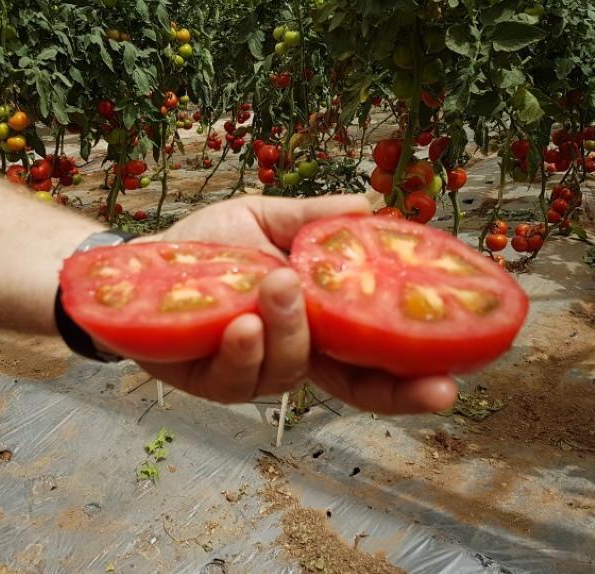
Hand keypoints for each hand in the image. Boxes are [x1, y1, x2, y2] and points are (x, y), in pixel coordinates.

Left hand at [134, 195, 457, 414]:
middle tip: (436, 385)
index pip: (372, 355)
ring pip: (290, 373)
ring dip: (293, 331)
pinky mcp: (202, 376)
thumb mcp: (267, 220)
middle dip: (396, 390)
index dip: (413, 372)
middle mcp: (289, 353)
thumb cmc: (208, 245)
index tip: (456, 376)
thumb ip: (316, 218)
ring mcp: (248, 370)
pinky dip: (242, 350)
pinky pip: (233, 376)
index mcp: (314, 321)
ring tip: (279, 284)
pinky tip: (241, 322)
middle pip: (353, 386)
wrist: (138, 258)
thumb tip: (375, 204)